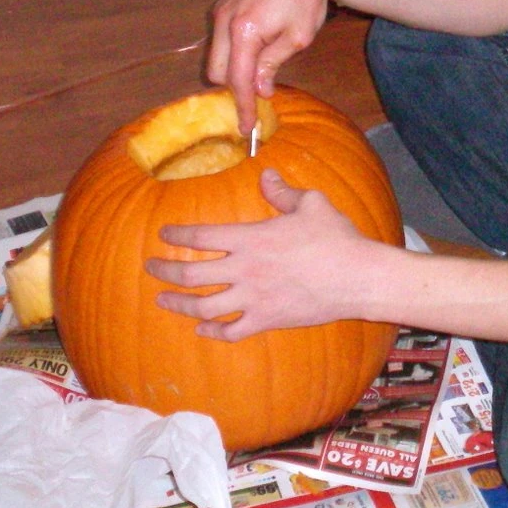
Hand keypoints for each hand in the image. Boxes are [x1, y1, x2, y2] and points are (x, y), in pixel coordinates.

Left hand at [146, 168, 375, 341]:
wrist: (356, 278)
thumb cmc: (335, 238)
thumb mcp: (311, 204)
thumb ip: (283, 192)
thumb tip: (267, 176)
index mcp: (251, 238)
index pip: (201, 235)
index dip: (177, 234)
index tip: (164, 234)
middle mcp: (244, 269)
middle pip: (190, 273)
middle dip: (164, 270)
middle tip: (150, 267)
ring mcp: (252, 299)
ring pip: (202, 306)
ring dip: (177, 304)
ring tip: (162, 300)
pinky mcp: (266, 320)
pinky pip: (230, 331)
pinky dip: (211, 331)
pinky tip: (202, 329)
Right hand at [206, 0, 347, 132]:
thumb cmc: (306, 0)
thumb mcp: (297, 38)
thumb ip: (272, 64)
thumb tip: (258, 90)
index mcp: (244, 29)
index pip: (237, 79)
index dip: (242, 106)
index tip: (247, 128)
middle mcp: (225, 19)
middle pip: (217, 71)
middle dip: (234, 88)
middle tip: (259, 96)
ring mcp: (221, 10)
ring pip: (216, 56)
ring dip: (234, 69)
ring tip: (261, 71)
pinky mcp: (224, 4)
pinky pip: (220, 39)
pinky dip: (233, 52)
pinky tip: (256, 51)